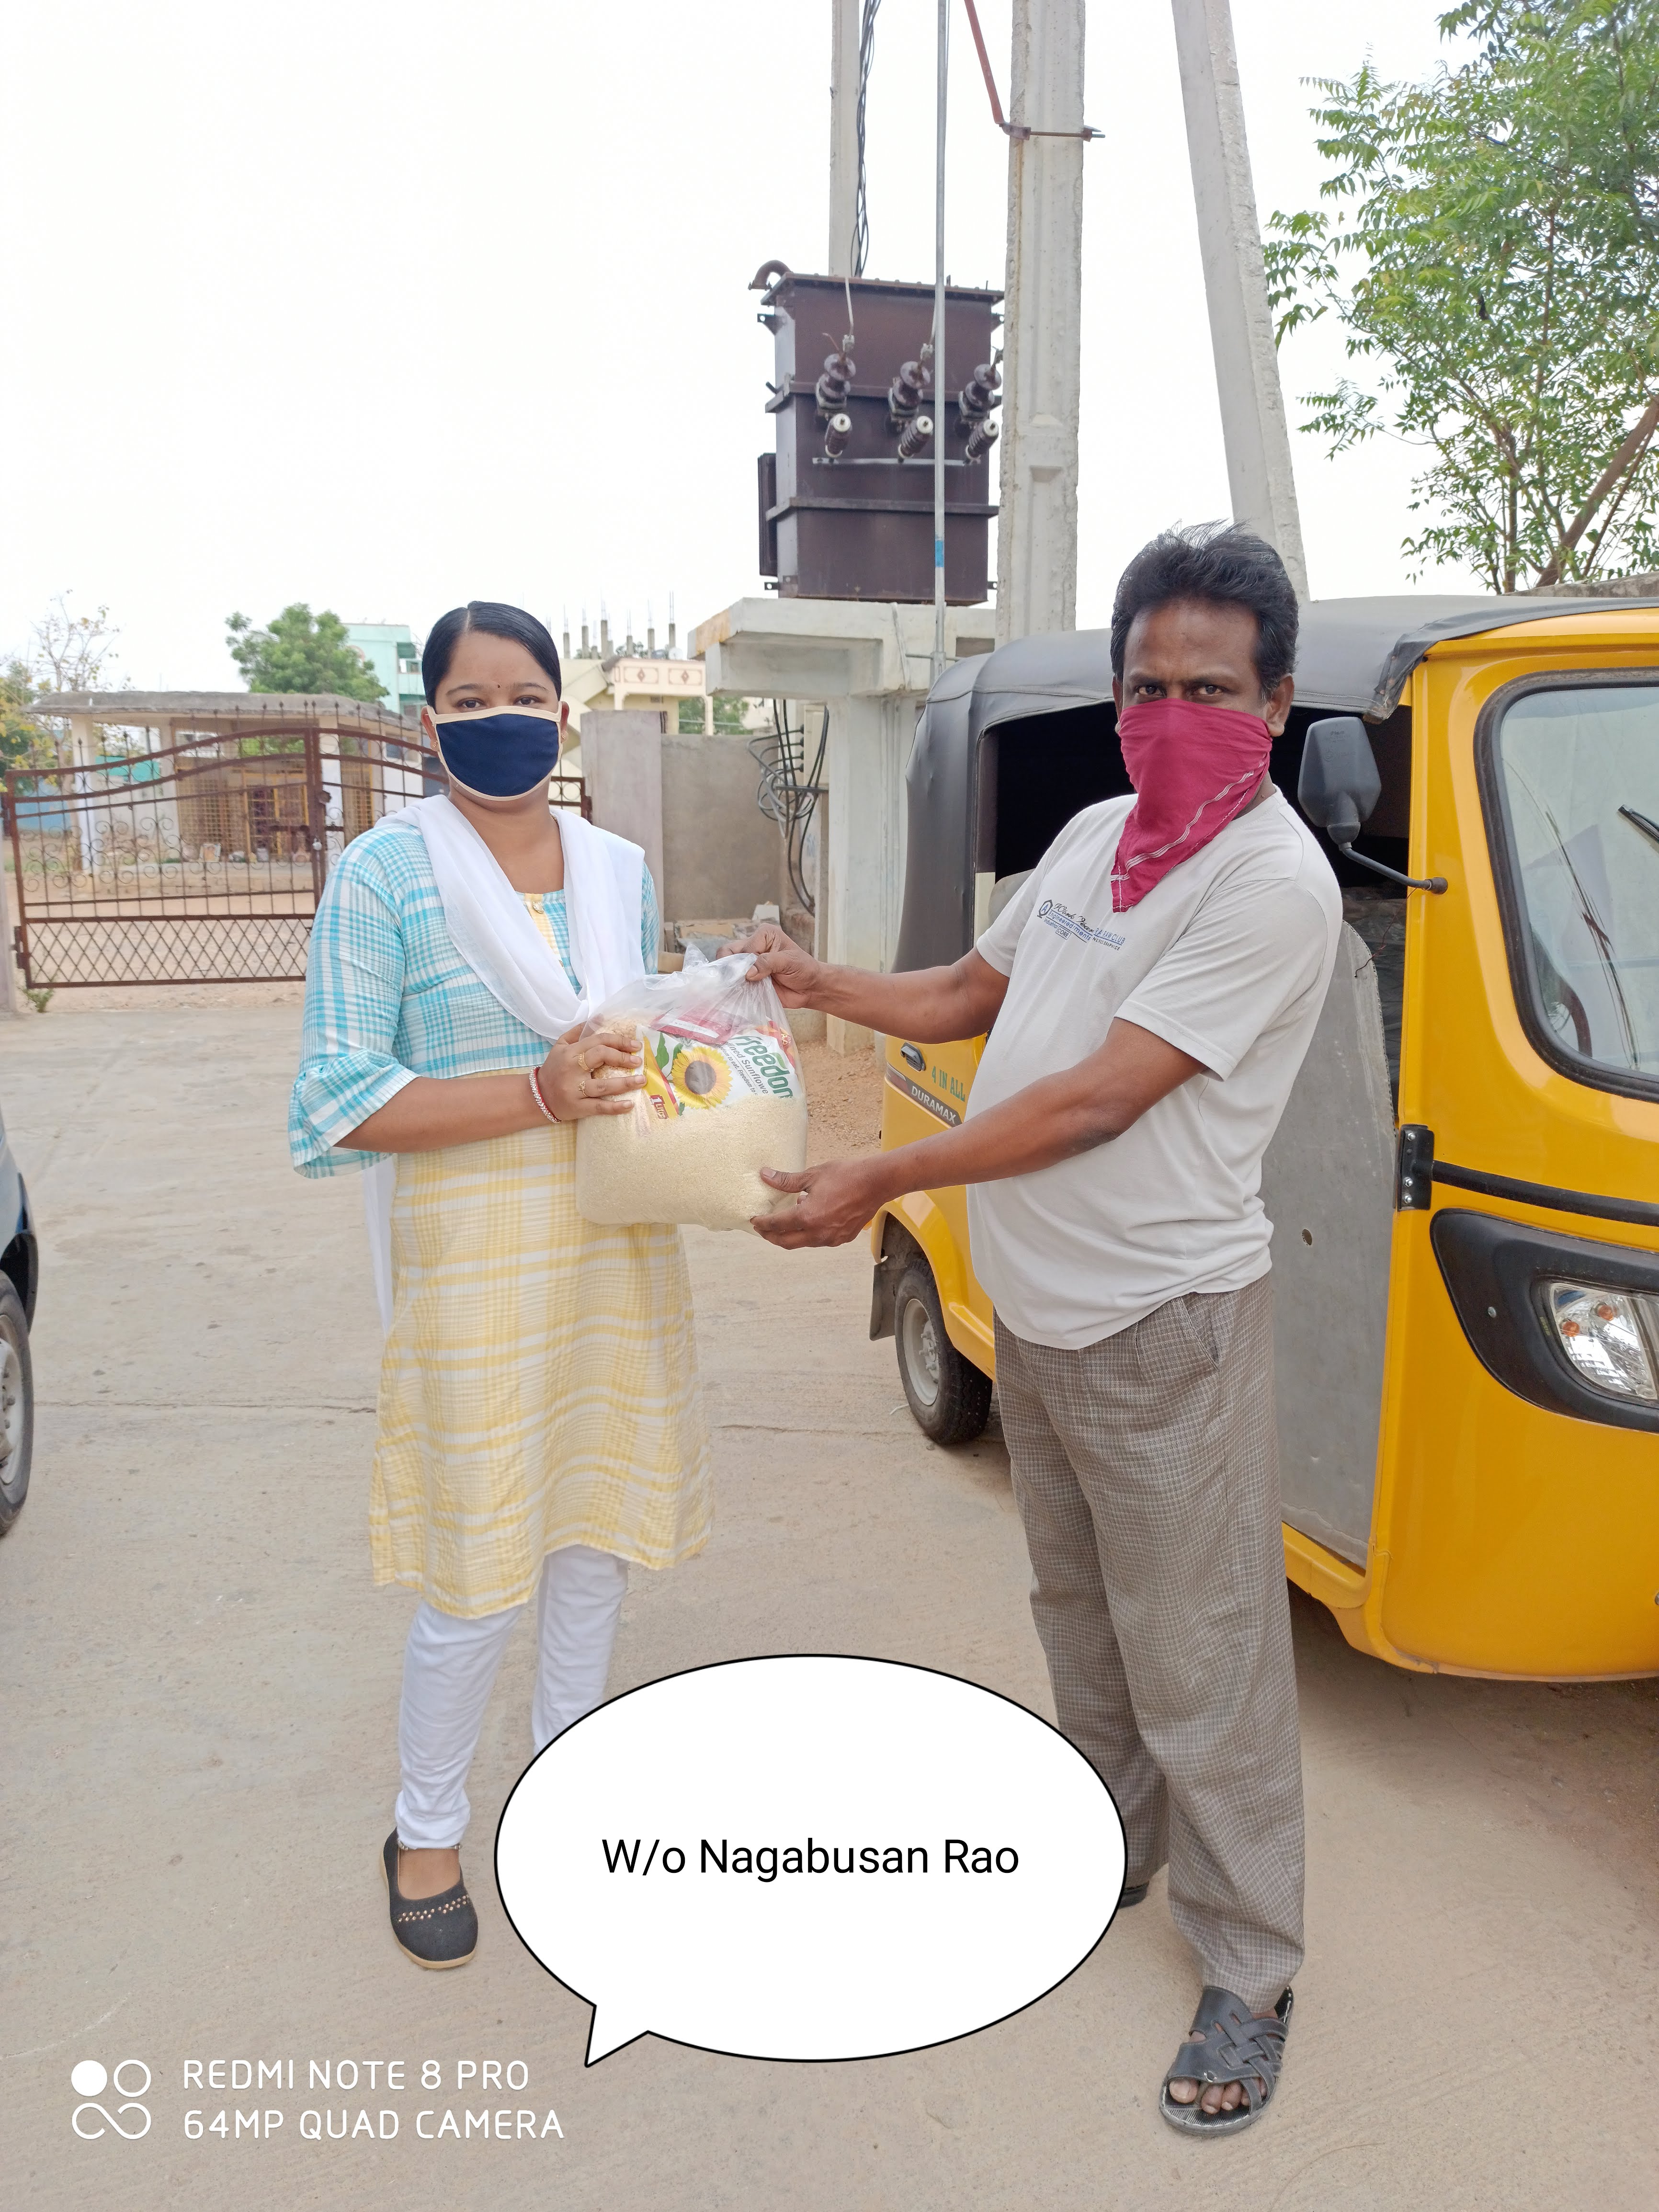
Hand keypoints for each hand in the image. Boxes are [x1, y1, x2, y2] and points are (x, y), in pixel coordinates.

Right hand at [538, 1022, 643, 1119]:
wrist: (537, 1096)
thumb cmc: (554, 1069)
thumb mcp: (561, 1046)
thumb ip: (578, 1031)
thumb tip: (600, 1018)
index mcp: (570, 1053)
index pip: (598, 1041)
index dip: (618, 1041)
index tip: (635, 1045)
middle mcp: (572, 1069)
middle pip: (600, 1057)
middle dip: (622, 1057)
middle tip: (638, 1061)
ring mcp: (574, 1090)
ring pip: (602, 1085)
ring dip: (625, 1083)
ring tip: (641, 1080)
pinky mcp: (577, 1107)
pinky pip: (598, 1107)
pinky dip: (615, 1107)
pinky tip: (629, 1105)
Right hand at [720, 923, 821, 1009]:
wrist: (811, 988)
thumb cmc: (804, 969)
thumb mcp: (789, 961)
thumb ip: (768, 963)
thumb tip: (748, 973)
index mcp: (764, 935)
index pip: (745, 947)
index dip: (746, 961)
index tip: (755, 974)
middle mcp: (753, 946)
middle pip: (729, 953)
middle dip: (731, 968)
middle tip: (737, 981)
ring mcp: (749, 963)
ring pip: (728, 968)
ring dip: (732, 979)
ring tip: (738, 989)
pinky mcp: (748, 979)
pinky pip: (735, 982)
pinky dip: (735, 988)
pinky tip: (739, 994)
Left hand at [751, 1158, 879, 1246]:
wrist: (877, 1182)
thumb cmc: (846, 1175)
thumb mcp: (812, 1175)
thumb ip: (787, 1181)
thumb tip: (765, 1175)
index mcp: (807, 1217)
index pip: (776, 1225)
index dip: (762, 1223)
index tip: (754, 1220)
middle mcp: (818, 1233)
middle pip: (786, 1242)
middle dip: (771, 1236)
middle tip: (762, 1229)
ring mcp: (832, 1238)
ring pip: (803, 1243)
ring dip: (791, 1235)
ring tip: (785, 1222)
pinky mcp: (843, 1238)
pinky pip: (819, 1240)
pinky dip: (809, 1233)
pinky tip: (808, 1219)